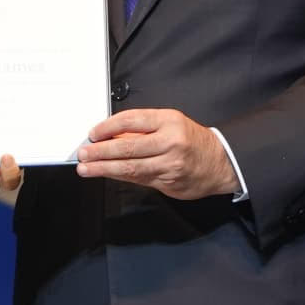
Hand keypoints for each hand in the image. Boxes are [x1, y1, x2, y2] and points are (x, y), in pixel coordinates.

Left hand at [72, 107, 238, 199]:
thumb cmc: (192, 140)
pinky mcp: (169, 183)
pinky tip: (107, 175)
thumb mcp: (170, 123)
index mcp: (169, 121)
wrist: (221, 162)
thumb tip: (110, 135)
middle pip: (128, 146)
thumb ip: (142, 128)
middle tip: (83, 153)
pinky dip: (120, 177)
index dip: (108, 127)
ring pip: (131, 168)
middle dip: (101, 152)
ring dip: (104, 169)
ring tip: (87, 168)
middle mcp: (170, 142)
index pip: (131, 120)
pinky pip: (139, 179)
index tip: (93, 134)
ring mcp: (170, 165)